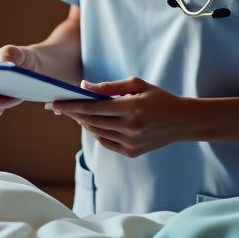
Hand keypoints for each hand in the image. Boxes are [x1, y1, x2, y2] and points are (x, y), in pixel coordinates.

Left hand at [45, 76, 194, 157]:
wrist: (183, 121)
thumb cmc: (159, 98)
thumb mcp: (136, 85)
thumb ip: (108, 87)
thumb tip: (84, 86)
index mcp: (131, 108)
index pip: (93, 108)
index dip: (71, 106)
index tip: (55, 103)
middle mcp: (130, 128)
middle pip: (92, 121)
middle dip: (74, 113)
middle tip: (61, 106)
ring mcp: (131, 143)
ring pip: (97, 133)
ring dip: (84, 122)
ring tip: (78, 113)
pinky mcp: (132, 152)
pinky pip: (106, 142)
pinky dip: (97, 133)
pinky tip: (95, 123)